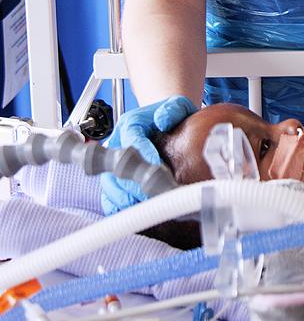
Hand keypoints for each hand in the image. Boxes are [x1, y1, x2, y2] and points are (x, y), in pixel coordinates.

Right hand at [101, 95, 196, 214]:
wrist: (162, 124)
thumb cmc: (170, 118)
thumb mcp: (177, 106)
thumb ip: (173, 109)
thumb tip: (163, 119)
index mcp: (130, 124)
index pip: (132, 140)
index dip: (145, 155)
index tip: (160, 168)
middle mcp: (116, 143)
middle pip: (118, 167)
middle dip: (137, 182)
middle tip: (158, 191)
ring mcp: (111, 164)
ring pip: (111, 186)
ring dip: (130, 198)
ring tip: (153, 204)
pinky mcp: (113, 183)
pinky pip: (109, 201)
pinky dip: (122, 208)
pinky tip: (140, 214)